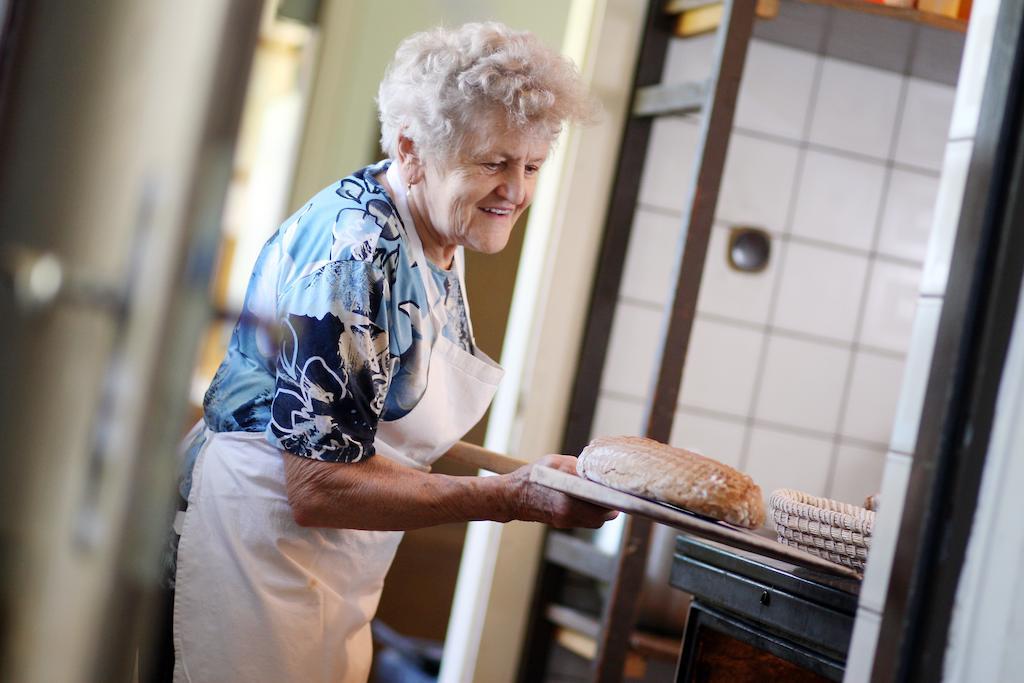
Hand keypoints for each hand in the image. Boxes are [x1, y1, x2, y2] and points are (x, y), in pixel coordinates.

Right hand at [503, 454, 618, 528]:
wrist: (510, 497)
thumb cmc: (531, 477)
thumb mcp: (555, 464)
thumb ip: (578, 468)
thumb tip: (596, 471)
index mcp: (568, 501)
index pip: (603, 504)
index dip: (615, 498)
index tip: (622, 490)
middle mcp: (569, 515)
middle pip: (602, 516)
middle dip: (611, 505)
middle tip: (616, 491)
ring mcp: (566, 521)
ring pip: (595, 521)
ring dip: (602, 510)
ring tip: (604, 494)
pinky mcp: (562, 523)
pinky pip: (584, 520)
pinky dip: (591, 511)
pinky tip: (590, 499)